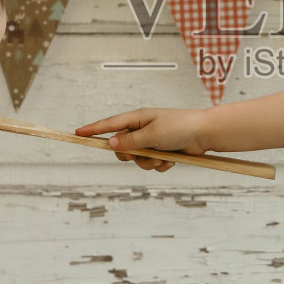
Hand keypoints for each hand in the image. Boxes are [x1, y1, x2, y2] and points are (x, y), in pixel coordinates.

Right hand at [76, 108, 208, 171]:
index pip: (110, 125)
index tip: (78, 134)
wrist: (205, 134)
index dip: (93, 130)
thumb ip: (130, 141)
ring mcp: (152, 141)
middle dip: (131, 156)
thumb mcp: (152, 135)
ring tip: (164, 156)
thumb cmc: (180, 127)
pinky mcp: (162, 151)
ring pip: (138, 159)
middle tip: (142, 153)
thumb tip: (110, 144)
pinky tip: (172, 159)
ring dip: (149, 162)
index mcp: (137, 119)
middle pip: (122, 148)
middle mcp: (142, 129)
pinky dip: (161, 165)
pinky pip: (152, 164)